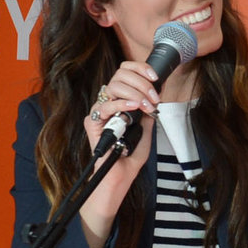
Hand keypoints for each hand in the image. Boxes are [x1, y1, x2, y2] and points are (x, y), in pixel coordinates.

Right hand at [78, 60, 161, 247]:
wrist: (119, 178)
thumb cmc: (129, 158)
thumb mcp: (147, 131)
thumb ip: (148, 113)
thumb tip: (155, 94)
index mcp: (119, 103)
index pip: (125, 74)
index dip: (139, 69)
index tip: (155, 76)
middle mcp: (108, 105)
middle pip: (119, 76)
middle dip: (142, 82)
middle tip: (154, 98)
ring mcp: (99, 113)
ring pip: (113, 86)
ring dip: (135, 93)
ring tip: (147, 105)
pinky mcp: (92, 124)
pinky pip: (104, 106)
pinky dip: (121, 104)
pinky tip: (134, 107)